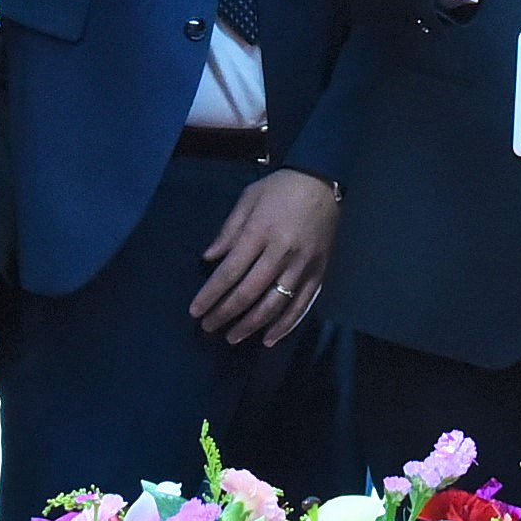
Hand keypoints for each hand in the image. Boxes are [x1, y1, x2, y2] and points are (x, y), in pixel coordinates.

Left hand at [191, 167, 339, 344]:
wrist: (324, 181)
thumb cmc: (281, 187)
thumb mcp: (249, 198)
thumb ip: (228, 230)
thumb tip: (208, 258)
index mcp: (260, 231)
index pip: (230, 271)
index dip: (210, 294)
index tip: (195, 311)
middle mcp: (281, 252)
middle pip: (249, 292)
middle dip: (225, 313)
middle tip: (208, 327)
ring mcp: (302, 265)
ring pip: (274, 304)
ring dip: (251, 325)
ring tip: (232, 337)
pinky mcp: (319, 272)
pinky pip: (302, 305)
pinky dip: (285, 325)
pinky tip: (269, 338)